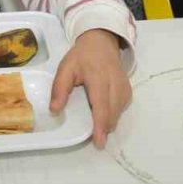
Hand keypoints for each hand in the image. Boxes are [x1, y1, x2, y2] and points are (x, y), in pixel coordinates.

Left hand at [49, 29, 131, 148]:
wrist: (101, 42)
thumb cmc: (82, 57)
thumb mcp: (65, 68)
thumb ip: (59, 89)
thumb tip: (55, 111)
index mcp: (98, 77)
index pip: (101, 104)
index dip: (100, 124)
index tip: (99, 141)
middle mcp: (114, 82)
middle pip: (112, 112)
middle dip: (105, 128)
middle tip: (95, 139)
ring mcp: (123, 85)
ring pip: (119, 111)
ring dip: (109, 122)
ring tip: (98, 127)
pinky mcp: (127, 89)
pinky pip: (122, 107)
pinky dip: (114, 114)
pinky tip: (105, 114)